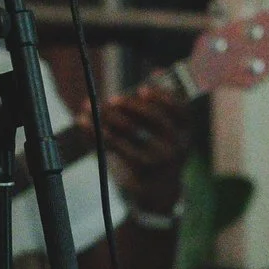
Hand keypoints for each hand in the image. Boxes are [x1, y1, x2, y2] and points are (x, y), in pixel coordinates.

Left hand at [76, 83, 188, 214]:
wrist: (159, 196)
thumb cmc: (159, 154)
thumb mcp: (167, 132)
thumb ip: (161, 104)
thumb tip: (157, 71)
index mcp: (186, 132)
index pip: (181, 109)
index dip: (162, 96)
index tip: (142, 88)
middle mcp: (177, 145)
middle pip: (153, 118)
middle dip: (129, 105)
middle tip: (111, 100)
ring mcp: (160, 159)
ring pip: (130, 131)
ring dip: (108, 117)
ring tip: (93, 109)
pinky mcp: (141, 171)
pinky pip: (115, 146)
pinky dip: (95, 132)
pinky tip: (82, 122)